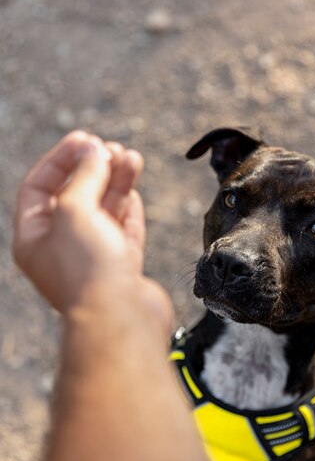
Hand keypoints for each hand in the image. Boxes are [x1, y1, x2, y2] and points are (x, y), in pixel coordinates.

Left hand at [13, 131, 171, 328]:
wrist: (122, 320)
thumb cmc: (89, 271)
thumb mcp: (74, 211)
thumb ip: (84, 176)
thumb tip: (96, 152)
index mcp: (35, 239)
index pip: (39, 188)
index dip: (60, 159)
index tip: (85, 139)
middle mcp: (61, 249)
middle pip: (74, 196)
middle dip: (93, 168)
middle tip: (111, 149)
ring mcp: (93, 258)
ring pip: (103, 210)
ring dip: (116, 181)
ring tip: (132, 157)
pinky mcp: (121, 267)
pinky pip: (123, 229)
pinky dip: (128, 206)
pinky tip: (133, 187)